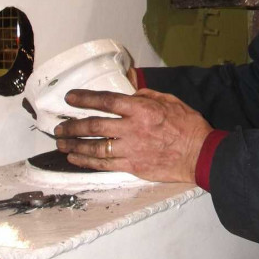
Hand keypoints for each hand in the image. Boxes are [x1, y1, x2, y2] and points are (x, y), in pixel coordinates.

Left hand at [54, 88, 212, 183]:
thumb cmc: (188, 126)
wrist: (200, 154)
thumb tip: (129, 92)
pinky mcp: (133, 166)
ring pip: (94, 147)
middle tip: (58, 128)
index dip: (85, 99)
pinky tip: (75, 159)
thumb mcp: (170, 100)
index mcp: (141, 109)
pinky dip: (87, 161)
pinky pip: (104, 164)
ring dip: (74, 145)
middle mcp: (132, 129)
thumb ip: (146, 95)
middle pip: (94, 126)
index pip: (106, 101)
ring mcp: (131, 149)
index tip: (70, 98)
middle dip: (72, 126)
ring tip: (61, 144)